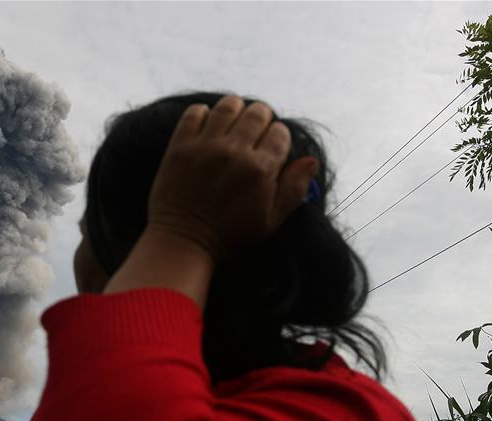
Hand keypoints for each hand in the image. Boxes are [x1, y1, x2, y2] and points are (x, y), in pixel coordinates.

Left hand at [146, 96, 319, 262]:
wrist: (182, 243)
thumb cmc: (229, 236)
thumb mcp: (270, 222)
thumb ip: (294, 189)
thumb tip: (311, 160)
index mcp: (260, 170)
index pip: (280, 133)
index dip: (278, 139)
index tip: (270, 149)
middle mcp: (234, 152)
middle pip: (258, 112)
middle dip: (261, 120)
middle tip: (253, 134)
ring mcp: (205, 147)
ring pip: (229, 105)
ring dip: (236, 110)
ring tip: (233, 125)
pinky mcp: (180, 147)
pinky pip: (194, 112)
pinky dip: (203, 113)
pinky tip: (207, 127)